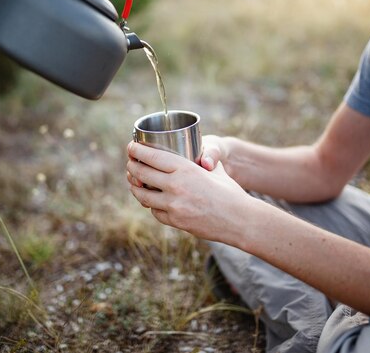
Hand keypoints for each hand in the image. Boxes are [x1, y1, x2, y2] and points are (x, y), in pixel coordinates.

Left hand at [126, 141, 250, 242]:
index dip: (137, 151)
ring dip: (136, 188)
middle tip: (130, 163)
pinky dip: (152, 206)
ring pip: (143, 196)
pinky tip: (152, 201)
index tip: (131, 147)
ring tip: (134, 183)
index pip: (152, 156)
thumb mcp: (216, 170)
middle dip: (132, 167)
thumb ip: (202, 161)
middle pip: (142, 174)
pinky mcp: (175, 221)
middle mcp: (176, 185)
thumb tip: (197, 154)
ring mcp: (173, 205)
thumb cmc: (230, 192)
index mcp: (185, 168)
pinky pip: (155, 212)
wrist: (239, 220)